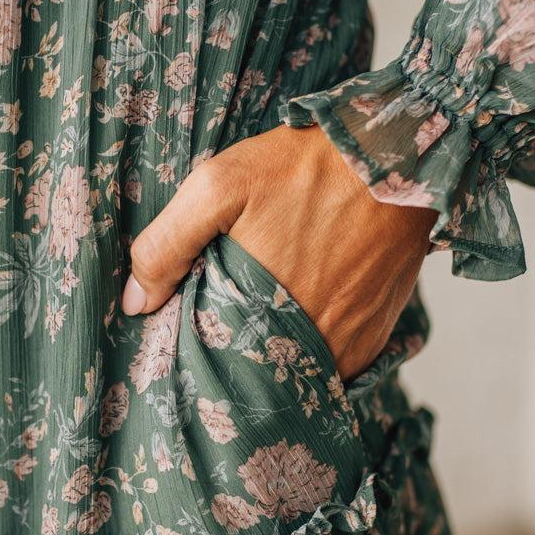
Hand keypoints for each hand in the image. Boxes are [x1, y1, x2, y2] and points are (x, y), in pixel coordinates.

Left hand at [121, 124, 435, 381]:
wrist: (398, 158)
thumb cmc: (305, 168)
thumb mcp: (219, 186)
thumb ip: (168, 244)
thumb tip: (135, 303)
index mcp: (263, 318)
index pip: (216, 367)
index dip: (197, 357)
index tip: (182, 343)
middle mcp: (311, 345)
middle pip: (259, 376)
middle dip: (237, 362)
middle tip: (224, 328)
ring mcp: (349, 346)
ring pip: (298, 374)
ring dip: (277, 358)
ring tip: (260, 323)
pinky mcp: (375, 338)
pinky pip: (335, 364)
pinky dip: (315, 349)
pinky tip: (300, 316)